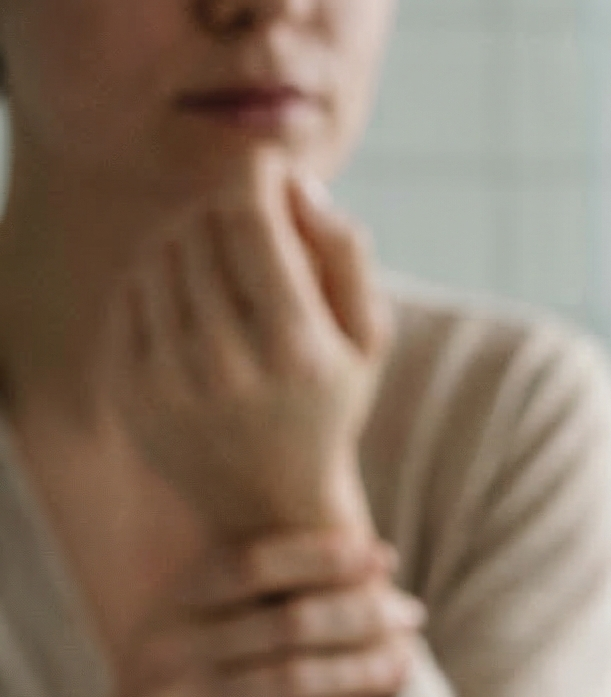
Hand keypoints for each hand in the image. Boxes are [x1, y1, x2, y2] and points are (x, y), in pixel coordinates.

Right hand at [62, 532, 420, 696]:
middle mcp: (171, 648)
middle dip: (361, 613)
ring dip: (361, 670)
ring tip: (405, 665)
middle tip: (413, 614)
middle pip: (287, 621)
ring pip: (294, 679)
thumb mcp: (196, 640)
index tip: (382, 556)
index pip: (250, 563)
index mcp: (173, 607)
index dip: (320, 555)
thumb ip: (254, 605)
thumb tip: (360, 570)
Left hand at [104, 158, 390, 540]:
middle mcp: (228, 362)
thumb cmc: (327, 403)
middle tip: (251, 225)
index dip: (256, 176)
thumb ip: (347, 257)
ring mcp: (170, 376)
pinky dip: (161, 283)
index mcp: (297, 347)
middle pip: (203, 228)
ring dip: (191, 242)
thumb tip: (300, 188)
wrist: (269, 500)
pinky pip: (133, 293)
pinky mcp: (129, 385)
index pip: (251, 220)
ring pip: (162, 254)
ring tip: (224, 269)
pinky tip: (192, 305)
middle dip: (228, 211)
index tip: (266, 167)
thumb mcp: (367, 339)